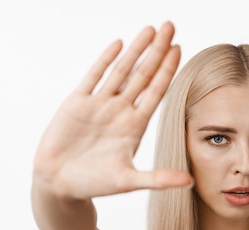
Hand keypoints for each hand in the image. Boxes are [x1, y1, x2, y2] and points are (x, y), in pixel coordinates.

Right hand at [33, 21, 191, 199]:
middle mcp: (121, 111)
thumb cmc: (94, 185)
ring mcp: (100, 105)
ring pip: (121, 70)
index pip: (156, 91)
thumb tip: (189, 182)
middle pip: (143, 74)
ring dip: (136, 49)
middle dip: (157, 51)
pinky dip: (106, 59)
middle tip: (171, 26)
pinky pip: (94, 76)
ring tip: (151, 29)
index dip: (167, 70)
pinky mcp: (77, 102)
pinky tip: (119, 44)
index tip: (179, 49)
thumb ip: (158, 179)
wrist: (59, 184)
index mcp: (135, 126)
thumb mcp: (128, 181)